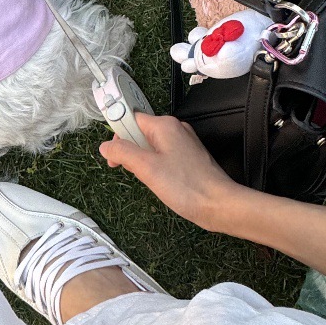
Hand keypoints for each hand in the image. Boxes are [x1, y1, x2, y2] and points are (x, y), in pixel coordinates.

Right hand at [99, 114, 241, 231]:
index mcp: (165, 125)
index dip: (118, 136)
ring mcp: (184, 143)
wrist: (220, 205)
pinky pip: (163, 156)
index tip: (114, 156)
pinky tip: (159, 182)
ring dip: (142, 161)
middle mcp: (176, 129)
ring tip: (148, 179)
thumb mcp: (146, 168)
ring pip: (151, 146)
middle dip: (129, 151)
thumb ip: (123, 153)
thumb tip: (105, 147)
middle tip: (129, 171)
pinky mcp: (189, 158)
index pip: (131, 119)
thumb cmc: (186, 186)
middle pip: (140, 132)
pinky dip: (155, 167)